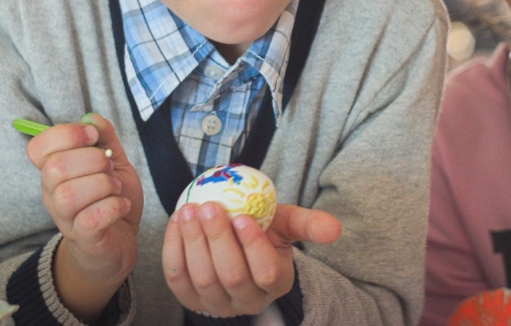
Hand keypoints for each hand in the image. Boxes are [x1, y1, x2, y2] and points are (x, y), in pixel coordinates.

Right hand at [26, 113, 142, 316]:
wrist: (118, 244)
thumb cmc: (110, 200)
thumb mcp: (114, 163)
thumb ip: (105, 139)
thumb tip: (93, 117)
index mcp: (55, 172)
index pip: (37, 147)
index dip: (66, 134)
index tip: (93, 137)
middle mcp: (53, 195)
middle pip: (56, 168)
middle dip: (92, 160)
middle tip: (110, 169)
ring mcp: (65, 219)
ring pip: (69, 195)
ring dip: (103, 185)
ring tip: (116, 189)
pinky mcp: (84, 240)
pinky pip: (90, 219)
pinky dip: (113, 207)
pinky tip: (122, 205)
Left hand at [163, 201, 341, 316]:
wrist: (235, 247)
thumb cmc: (265, 232)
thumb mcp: (287, 225)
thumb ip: (309, 224)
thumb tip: (335, 229)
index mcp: (276, 283)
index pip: (266, 272)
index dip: (253, 247)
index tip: (243, 217)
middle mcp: (247, 301)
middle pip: (231, 276)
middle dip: (217, 239)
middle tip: (209, 206)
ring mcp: (216, 304)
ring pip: (202, 278)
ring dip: (193, 241)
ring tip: (190, 210)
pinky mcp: (189, 299)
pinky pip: (177, 277)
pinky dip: (175, 249)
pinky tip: (178, 222)